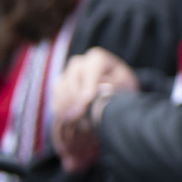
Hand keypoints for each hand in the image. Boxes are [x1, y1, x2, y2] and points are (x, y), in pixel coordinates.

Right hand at [51, 49, 138, 171]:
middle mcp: (79, 63)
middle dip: (74, 100)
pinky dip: (60, 110)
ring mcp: (66, 75)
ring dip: (65, 107)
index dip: (87, 86)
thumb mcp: (126, 85)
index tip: (86, 102)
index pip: (90, 70)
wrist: (113, 89)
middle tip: (77, 118)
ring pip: (60, 89)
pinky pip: (55, 98)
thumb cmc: (122, 87)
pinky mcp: (59, 87)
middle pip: (71, 80)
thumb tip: (104, 88)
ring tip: (74, 122)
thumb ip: (116, 86)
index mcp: (98, 59)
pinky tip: (68, 120)